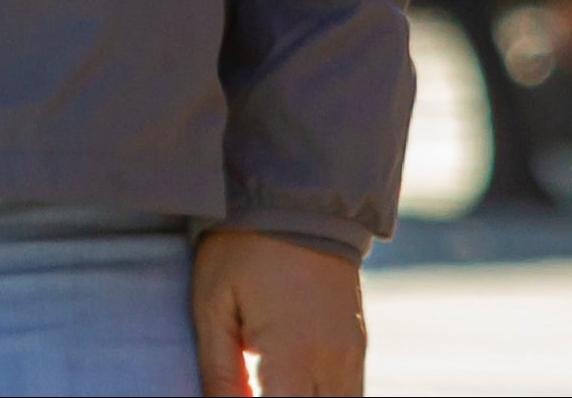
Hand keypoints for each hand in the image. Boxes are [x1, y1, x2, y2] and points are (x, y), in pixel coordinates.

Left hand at [192, 228, 365, 397]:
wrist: (299, 195)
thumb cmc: (244, 247)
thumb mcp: (213, 304)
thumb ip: (218, 373)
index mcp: (292, 355)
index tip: (241, 394)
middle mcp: (331, 362)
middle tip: (255, 383)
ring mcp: (351, 354)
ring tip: (272, 381)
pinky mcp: (358, 343)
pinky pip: (349, 393)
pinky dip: (324, 397)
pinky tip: (293, 384)